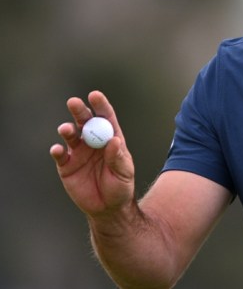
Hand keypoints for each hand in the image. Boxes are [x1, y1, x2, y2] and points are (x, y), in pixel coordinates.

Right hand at [50, 90, 135, 218]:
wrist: (108, 208)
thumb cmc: (121, 187)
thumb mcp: (123, 172)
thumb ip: (117, 157)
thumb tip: (114, 140)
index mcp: (111, 139)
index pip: (106, 118)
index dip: (100, 106)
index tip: (94, 95)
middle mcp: (93, 142)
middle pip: (85, 122)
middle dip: (79, 112)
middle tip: (74, 102)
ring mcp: (79, 153)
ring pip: (71, 136)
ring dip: (67, 130)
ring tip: (66, 130)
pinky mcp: (66, 166)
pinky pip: (60, 155)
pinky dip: (57, 151)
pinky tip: (57, 149)